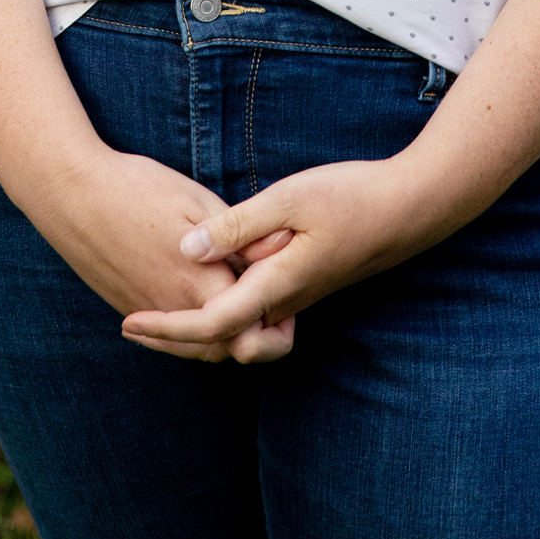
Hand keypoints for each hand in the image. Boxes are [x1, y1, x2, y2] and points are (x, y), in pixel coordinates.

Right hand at [24, 142, 295, 363]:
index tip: (288, 303)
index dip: (278, 319)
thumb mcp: (196, 199)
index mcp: (201, 280)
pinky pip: (171, 341)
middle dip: (257, 339)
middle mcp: (177, 306)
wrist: (70, 192)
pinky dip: (194, 338)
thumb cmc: (135, 187)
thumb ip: (240, 233)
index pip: (255, 323)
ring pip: (199, 351)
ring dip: (225, 340)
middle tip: (273, 316)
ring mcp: (150, 311)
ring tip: (240, 314)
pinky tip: (199, 312)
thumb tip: (282, 246)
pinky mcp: (128, 307)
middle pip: (231, 349)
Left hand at [119, 153, 455, 363]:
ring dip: (196, 329)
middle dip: (173, 339)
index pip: (212, 324)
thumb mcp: (288, 199)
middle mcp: (285, 300)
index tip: (128, 322)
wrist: (412, 207)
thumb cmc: (352, 197)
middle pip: (222, 341)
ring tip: (153, 315)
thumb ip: (236, 226)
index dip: (166, 328)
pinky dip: (221, 312)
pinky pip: (255, 314)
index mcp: (277, 284)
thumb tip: (186, 250)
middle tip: (129, 326)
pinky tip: (201, 289)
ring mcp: (297, 295)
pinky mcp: (303, 284)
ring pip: (240, 332)